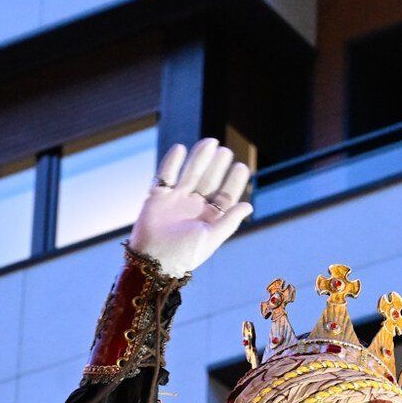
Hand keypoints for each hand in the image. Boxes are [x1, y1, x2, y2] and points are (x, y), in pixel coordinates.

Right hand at [129, 138, 252, 277]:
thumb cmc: (183, 254)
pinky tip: (180, 149)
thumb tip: (249, 205)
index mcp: (208, 219)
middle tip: (226, 151)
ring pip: (190, 174)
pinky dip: (171, 162)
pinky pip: (165, 175)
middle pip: (208, 181)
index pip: (224, 196)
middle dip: (217, 166)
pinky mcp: (157, 196)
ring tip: (210, 142)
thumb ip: (229, 221)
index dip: (233, 182)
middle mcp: (194, 207)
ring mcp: (176, 200)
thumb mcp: (210, 238)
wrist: (152, 260)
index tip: (241, 167)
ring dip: (199, 158)